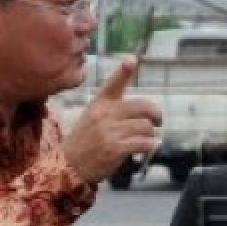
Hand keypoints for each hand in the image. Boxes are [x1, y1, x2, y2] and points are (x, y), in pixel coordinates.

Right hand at [62, 57, 160, 183]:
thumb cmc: (85, 140)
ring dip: (151, 134)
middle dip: (156, 114)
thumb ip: (114, 109)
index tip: (131, 60)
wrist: (68, 166)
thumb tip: (147, 110)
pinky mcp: (114, 148)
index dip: (124, 70)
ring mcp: (109, 131)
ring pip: (146, 126)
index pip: (113, 83)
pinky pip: (144, 143)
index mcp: (100, 103)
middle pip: (143, 106)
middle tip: (158, 121)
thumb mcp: (93, 116)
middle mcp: (104, 114)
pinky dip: (150, 146)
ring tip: (145, 139)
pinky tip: (147, 148)